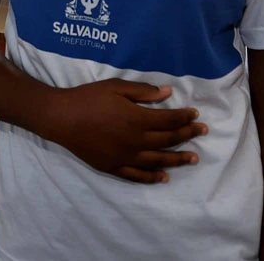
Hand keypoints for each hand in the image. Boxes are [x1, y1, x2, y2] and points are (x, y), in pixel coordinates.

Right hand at [40, 79, 207, 183]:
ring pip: (158, 160)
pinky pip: (138, 175)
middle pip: (168, 140)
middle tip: (202, 132)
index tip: (196, 114)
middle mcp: (136, 141)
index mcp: (137, 119)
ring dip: (178, 159)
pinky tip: (164, 177)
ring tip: (193, 158)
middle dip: (187, 134)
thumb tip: (168, 93)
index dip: (185, 117)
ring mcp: (125, 157)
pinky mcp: (114, 167)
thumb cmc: (88, 98)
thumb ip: (143, 92)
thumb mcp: (116, 87)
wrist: (61, 118)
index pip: (169, 119)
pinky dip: (153, 177)